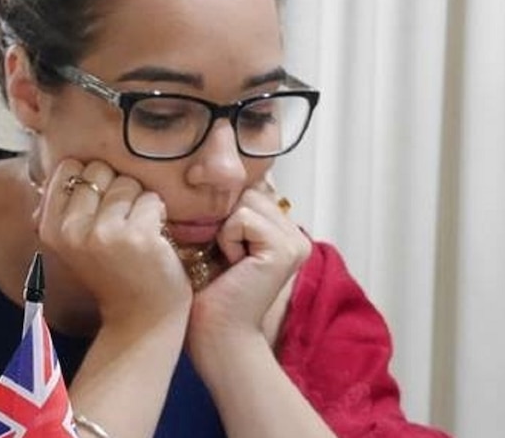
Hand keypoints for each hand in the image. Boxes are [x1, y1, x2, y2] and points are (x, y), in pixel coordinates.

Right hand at [35, 158, 191, 329]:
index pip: (68, 167)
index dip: (90, 180)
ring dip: (139, 202)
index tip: (99, 205)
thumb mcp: (73, 242)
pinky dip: (158, 215)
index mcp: (50, 227)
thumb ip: (65, 206)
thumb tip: (71, 165)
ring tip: (136, 232)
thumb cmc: (112, 272)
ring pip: (128, 182)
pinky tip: (153, 239)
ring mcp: (104, 233)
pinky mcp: (137, 236)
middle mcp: (72, 229)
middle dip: (116, 188)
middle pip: (99, 169)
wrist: (140, 319)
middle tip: (120, 222)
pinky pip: (152, 199)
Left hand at [186, 176, 310, 350]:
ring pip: (245, 202)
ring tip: (230, 261)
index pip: (252, 189)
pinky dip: (227, 239)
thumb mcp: (220, 240)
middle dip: (226, 219)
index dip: (228, 208)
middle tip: (225, 256)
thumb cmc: (209, 290)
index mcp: (283, 230)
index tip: (221, 240)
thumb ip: (231, 210)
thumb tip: (217, 173)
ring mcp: (295, 241)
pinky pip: (242, 219)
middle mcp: (295, 234)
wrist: (215, 332)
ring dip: (225, 230)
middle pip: (248, 191)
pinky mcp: (285, 250)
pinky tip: (233, 265)